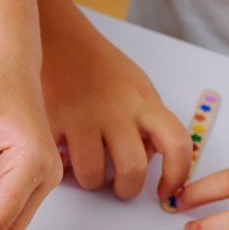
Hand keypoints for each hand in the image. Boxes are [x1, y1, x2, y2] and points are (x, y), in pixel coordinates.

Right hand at [39, 2, 191, 202]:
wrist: (59, 39)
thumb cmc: (100, 68)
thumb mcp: (137, 87)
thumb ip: (149, 121)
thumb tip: (154, 158)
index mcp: (144, 103)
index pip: (177, 144)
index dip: (177, 175)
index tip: (166, 190)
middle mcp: (117, 111)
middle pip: (132, 169)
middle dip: (126, 188)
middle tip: (118, 185)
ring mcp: (83, 117)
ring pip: (92, 175)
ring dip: (91, 181)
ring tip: (86, 168)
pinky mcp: (51, 122)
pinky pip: (59, 164)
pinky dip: (62, 167)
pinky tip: (64, 154)